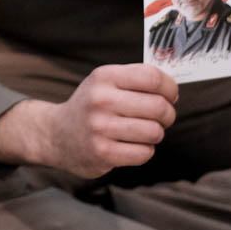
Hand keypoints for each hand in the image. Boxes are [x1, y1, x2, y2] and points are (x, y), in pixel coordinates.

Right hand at [0, 64, 176, 178]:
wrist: (57, 134)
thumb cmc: (92, 106)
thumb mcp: (105, 82)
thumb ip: (136, 78)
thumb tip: (173, 86)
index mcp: (104, 77)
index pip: (152, 77)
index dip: (170, 88)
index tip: (171, 95)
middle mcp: (101, 99)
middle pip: (158, 106)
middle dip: (168, 114)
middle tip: (162, 117)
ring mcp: (100, 127)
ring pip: (154, 132)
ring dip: (156, 134)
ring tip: (143, 132)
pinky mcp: (102, 152)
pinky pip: (144, 153)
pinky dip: (144, 150)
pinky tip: (131, 145)